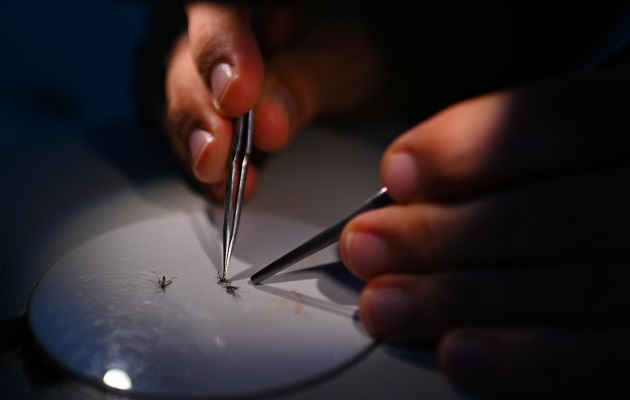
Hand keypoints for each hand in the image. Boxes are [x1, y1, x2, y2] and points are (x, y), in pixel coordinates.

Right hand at [165, 2, 378, 199]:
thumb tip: (266, 120)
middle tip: (219, 148)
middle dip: (200, 110)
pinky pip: (200, 146)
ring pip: (187, 108)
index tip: (236, 96)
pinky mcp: (221, 123)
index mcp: (255, 7)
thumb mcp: (346, 58)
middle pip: (187, 66)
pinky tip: (225, 188)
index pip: (217, 14)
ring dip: (200, 147)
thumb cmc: (353, 55)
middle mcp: (226, 40)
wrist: (365, 79)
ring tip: (223, 177)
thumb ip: (306, 78)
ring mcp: (217, 83)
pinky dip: (211, 172)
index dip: (217, 52)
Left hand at [340, 66, 629, 397]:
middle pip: (550, 212)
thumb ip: (513, 161)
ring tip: (386, 304)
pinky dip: (525, 357)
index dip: (467, 146)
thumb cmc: (591, 191)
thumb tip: (412, 193)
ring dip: (458, 297)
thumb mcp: (574, 151)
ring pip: (571, 285)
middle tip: (367, 246)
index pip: (560, 119)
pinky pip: (603, 355)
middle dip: (441, 234)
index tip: (397, 171)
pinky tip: (458, 354)